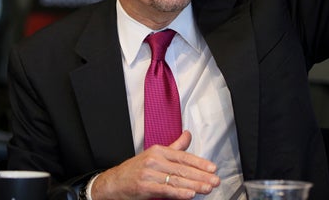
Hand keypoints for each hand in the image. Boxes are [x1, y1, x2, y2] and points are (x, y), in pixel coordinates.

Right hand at [91, 131, 219, 199]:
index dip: (199, 162)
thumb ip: (174, 147)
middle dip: (201, 176)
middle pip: (182, 169)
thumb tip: (188, 135)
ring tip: (207, 188)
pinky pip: (165, 190)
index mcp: (158, 151)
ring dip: (194, 185)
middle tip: (215, 180)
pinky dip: (179, 193)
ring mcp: (149, 173)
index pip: (183, 156)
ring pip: (176, 180)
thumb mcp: (154, 154)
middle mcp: (154, 160)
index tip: (213, 168)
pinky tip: (190, 194)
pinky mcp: (145, 187)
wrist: (113, 182)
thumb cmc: (135, 169)